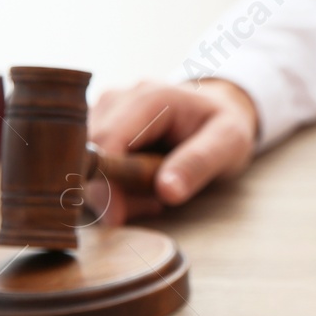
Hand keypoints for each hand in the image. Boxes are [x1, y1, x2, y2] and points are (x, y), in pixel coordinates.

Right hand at [86, 79, 258, 223]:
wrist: (217, 110)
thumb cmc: (223, 126)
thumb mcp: (228, 142)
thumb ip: (199, 163)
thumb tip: (168, 191)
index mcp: (149, 97)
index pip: (107, 142)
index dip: (104, 183)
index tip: (117, 218)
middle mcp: (117, 99)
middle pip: (89, 155)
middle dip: (114, 190)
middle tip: (154, 205)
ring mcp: (103, 112)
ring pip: (86, 164)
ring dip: (116, 190)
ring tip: (156, 192)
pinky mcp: (97, 128)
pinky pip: (91, 166)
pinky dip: (114, 185)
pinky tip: (143, 185)